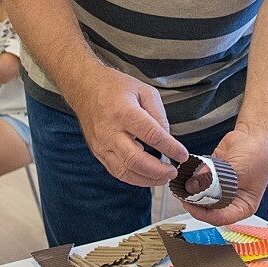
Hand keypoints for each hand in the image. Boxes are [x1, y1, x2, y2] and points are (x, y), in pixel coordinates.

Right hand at [65, 62, 188, 185]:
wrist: (85, 88)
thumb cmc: (114, 87)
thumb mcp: (144, 91)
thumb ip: (158, 114)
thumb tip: (167, 138)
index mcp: (124, 112)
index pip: (152, 135)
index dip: (170, 148)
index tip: (182, 154)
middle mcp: (110, 131)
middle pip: (135, 160)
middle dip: (157, 171)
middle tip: (172, 172)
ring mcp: (102, 144)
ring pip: (124, 171)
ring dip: (146, 179)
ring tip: (163, 178)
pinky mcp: (98, 152)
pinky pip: (116, 171)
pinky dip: (133, 178)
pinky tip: (146, 176)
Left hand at [179, 125, 267, 225]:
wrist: (256, 133)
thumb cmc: (258, 154)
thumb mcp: (238, 171)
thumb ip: (215, 180)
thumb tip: (192, 186)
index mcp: (243, 205)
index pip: (221, 218)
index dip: (204, 214)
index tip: (190, 205)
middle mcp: (232, 199)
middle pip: (209, 208)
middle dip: (195, 202)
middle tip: (182, 194)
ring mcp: (221, 187)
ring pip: (202, 195)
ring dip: (191, 191)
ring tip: (181, 185)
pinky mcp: (213, 175)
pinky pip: (199, 180)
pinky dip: (192, 178)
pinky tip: (185, 175)